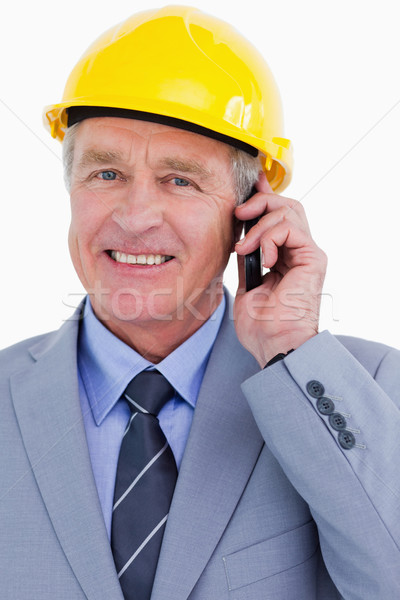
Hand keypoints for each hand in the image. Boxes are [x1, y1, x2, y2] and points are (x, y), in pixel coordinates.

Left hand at [233, 173, 326, 367]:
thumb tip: (239, 238)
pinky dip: (269, 238)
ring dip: (259, 224)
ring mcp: (308, 254)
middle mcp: (300, 252)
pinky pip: (290, 228)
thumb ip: (247, 259)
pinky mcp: (313, 258)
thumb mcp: (246, 285)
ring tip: (244, 248)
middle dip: (259, 202)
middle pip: (287, 206)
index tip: (248, 186)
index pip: (279, 216)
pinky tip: (261, 258)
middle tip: (238, 213)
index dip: (264, 197)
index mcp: (285, 258)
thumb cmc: (262, 325)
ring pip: (289, 211)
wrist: (274, 344)